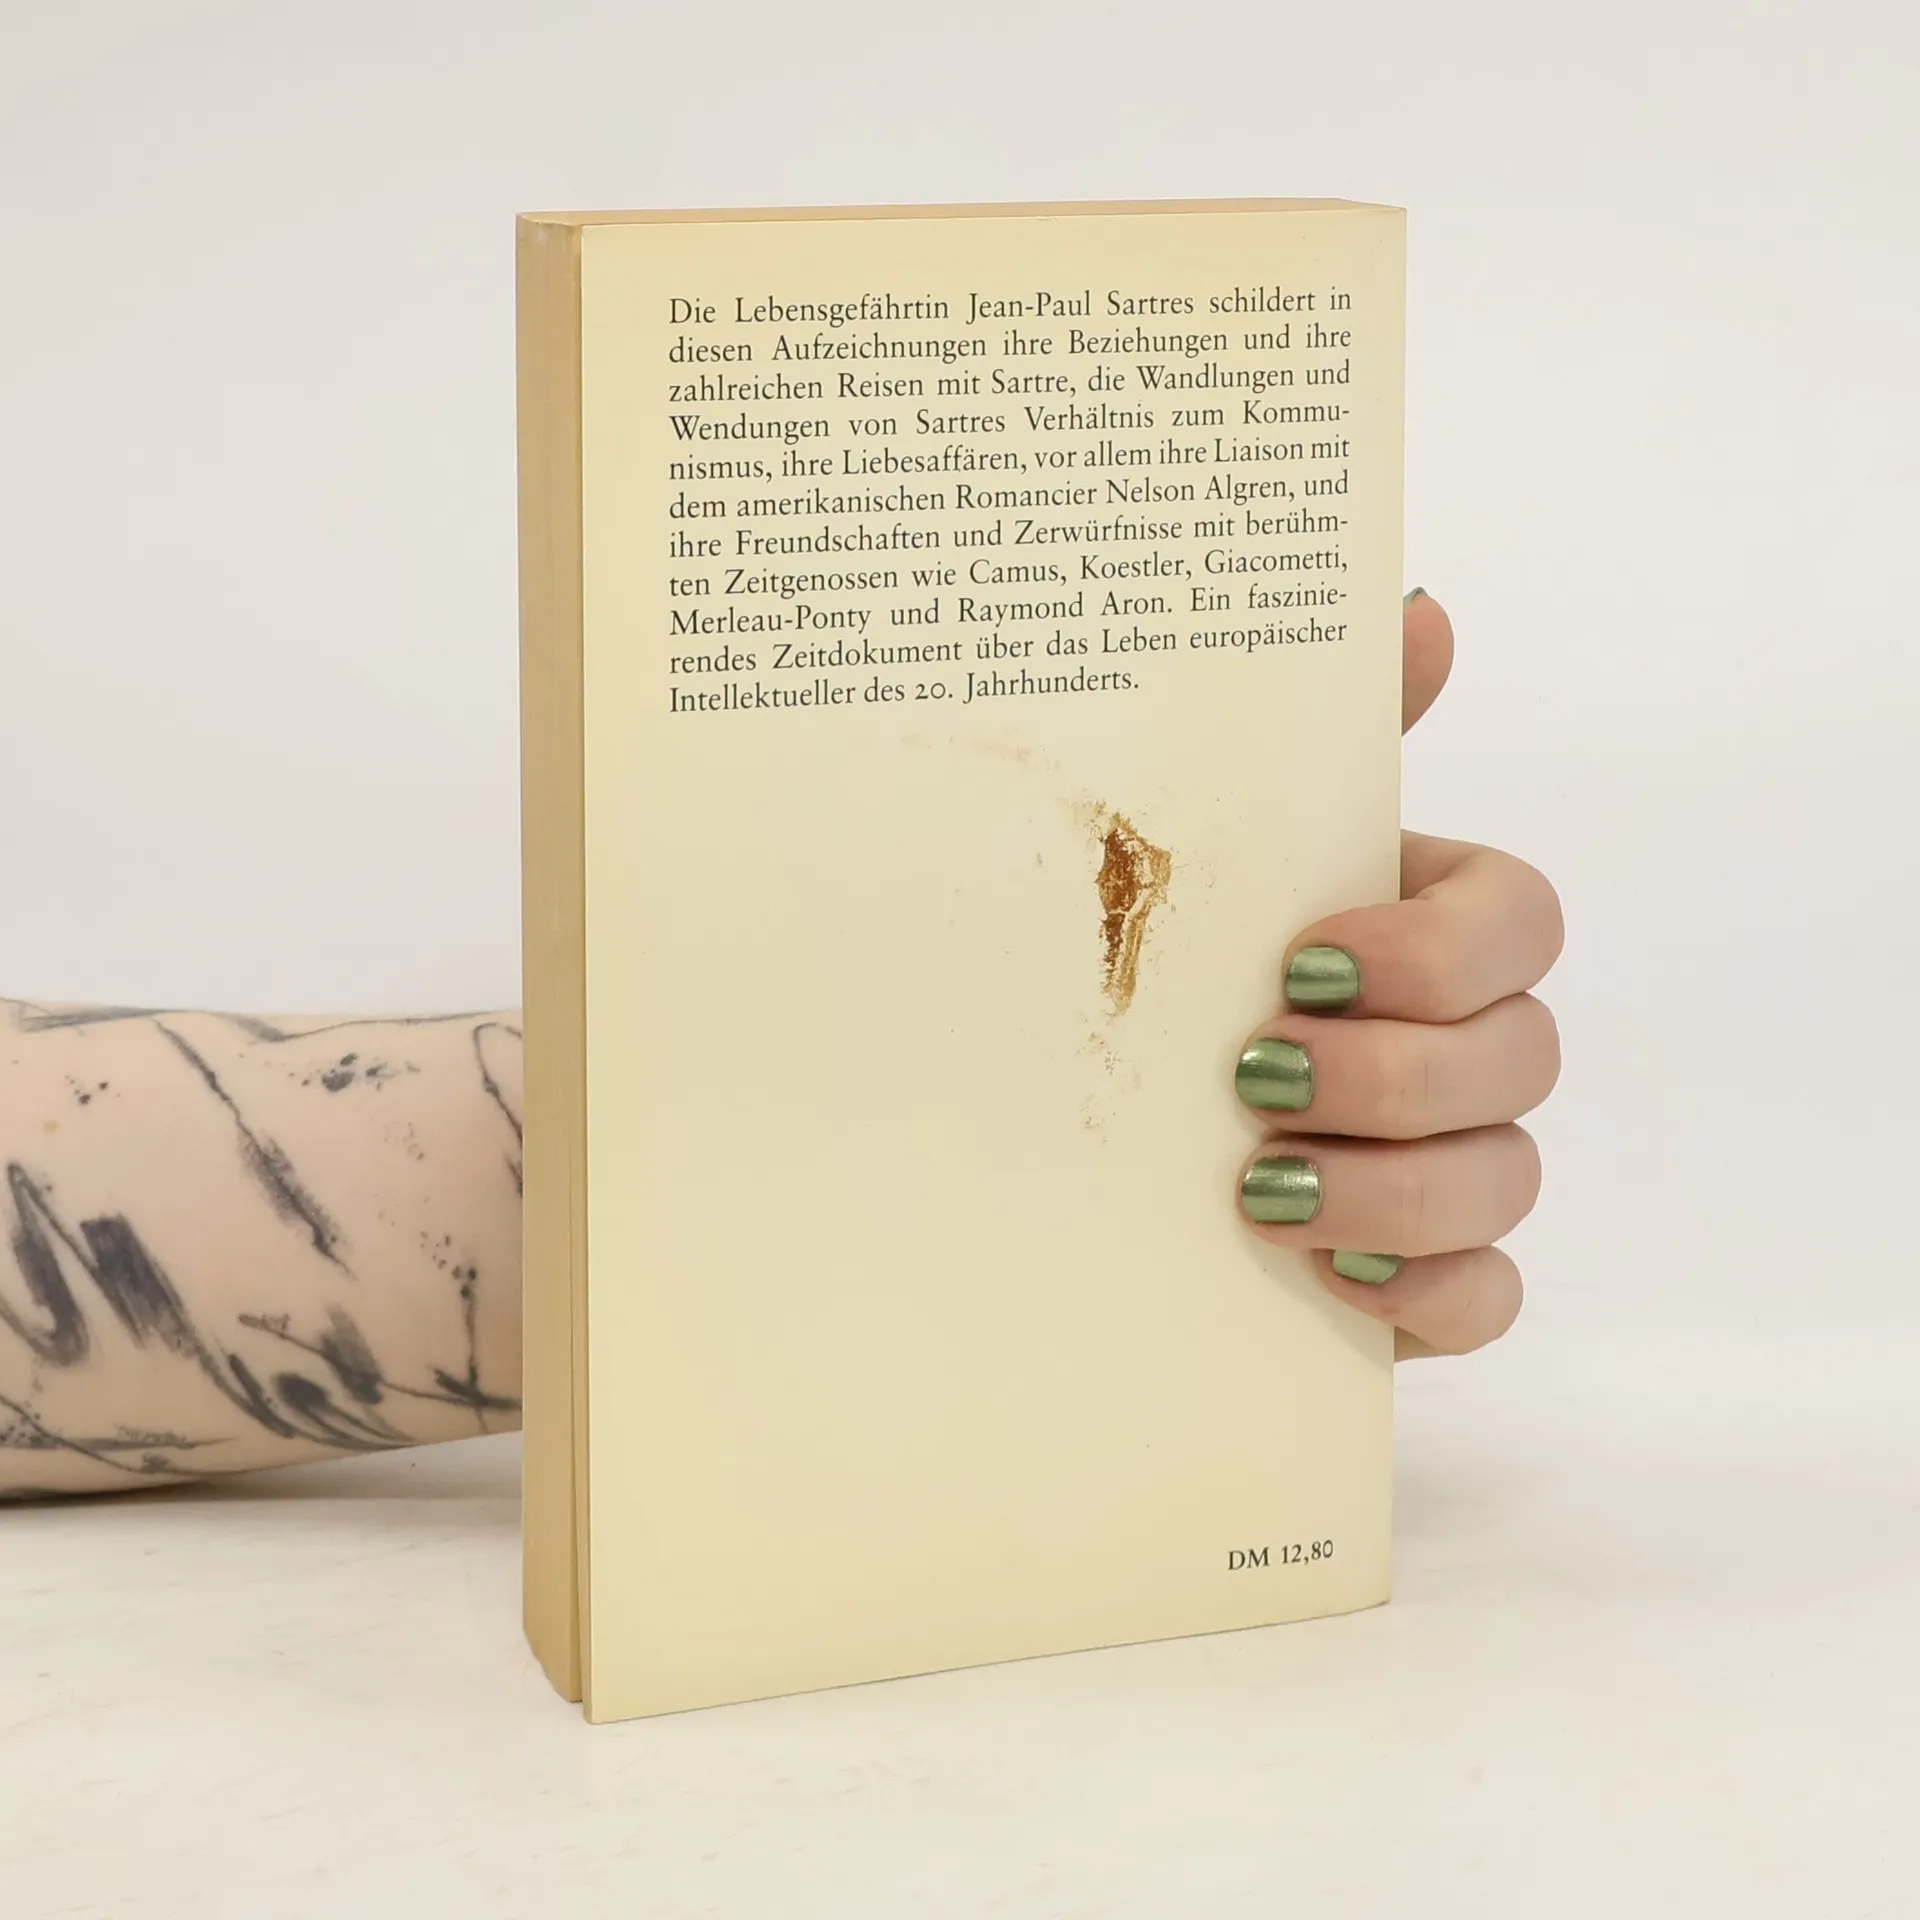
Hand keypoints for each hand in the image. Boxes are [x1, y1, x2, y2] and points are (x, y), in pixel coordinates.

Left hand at [1233, 590, 1562, 1357]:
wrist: (1105, 1110)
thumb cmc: (1186, 955)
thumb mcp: (1231, 844)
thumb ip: (1330, 731)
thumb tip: (1418, 605)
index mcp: (1433, 925)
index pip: (1521, 919)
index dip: (1437, 947)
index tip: (1305, 957)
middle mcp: (1470, 1039)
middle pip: (1523, 1055)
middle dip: (1397, 1073)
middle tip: (1258, 1076)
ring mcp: (1462, 1161)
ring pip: (1509, 1180)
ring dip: (1394, 1188)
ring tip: (1261, 1187)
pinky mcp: (1431, 1270)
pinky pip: (1490, 1296)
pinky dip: (1425, 1291)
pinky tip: (1330, 1271)